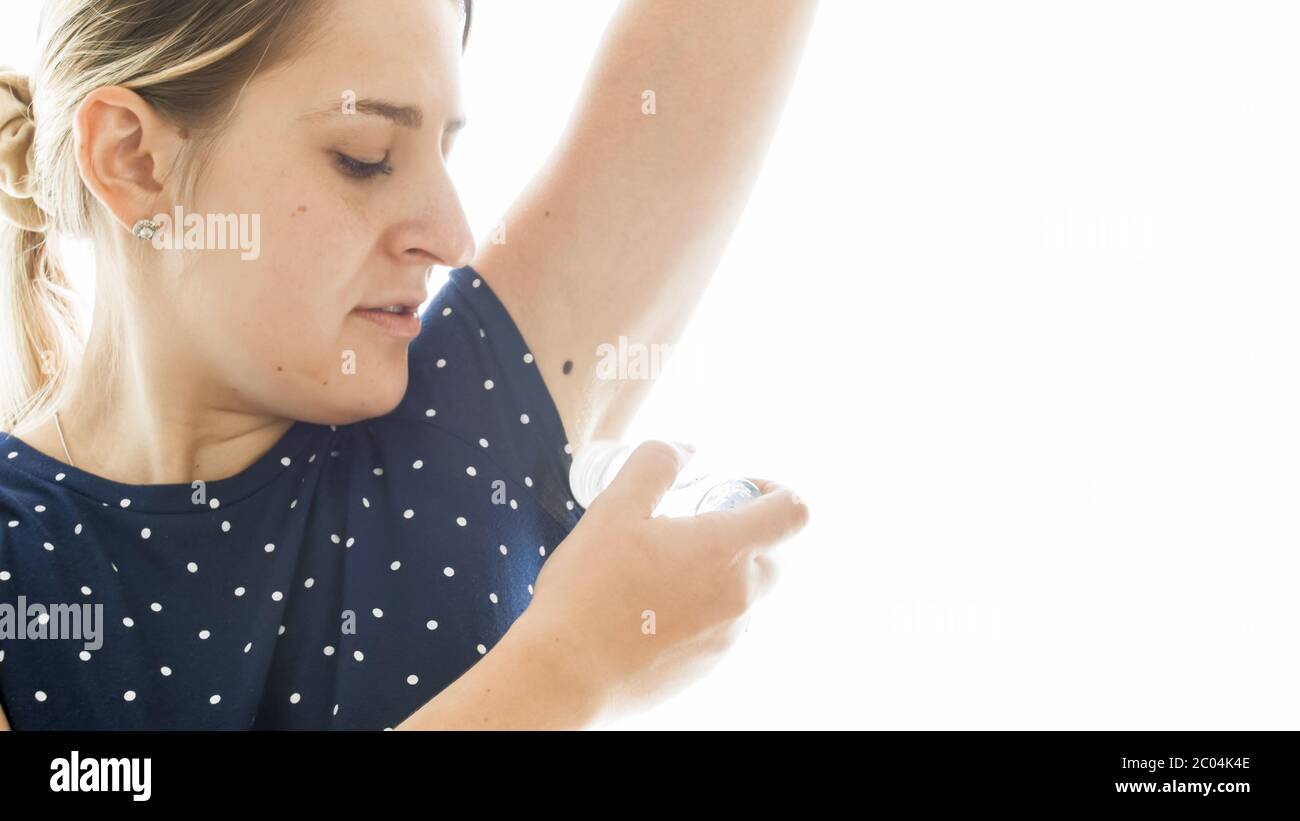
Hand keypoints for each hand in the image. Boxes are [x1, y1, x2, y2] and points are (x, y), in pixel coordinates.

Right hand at [520, 440, 809, 722]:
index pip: (793, 513)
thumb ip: (655, 465)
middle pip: (770, 556)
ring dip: (714, 576)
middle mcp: (739, 597)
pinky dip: (696, 612)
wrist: (566, 674)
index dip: (775, 492)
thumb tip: (686, 449)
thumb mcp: (614, 507)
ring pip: (741, 595)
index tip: (736, 489)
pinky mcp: (706, 668)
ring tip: (655, 574)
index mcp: (724, 550)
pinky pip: (717, 629)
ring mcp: (726, 638)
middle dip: (740, 535)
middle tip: (686, 530)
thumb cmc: (589, 589)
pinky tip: (645, 612)